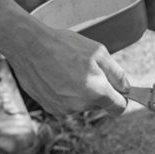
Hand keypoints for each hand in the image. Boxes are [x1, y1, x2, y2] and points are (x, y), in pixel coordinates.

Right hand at [6, 21, 129, 117]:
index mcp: (97, 92)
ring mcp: (64, 108)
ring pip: (82, 104)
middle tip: (87, 69)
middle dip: (99, 91)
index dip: (122, 98)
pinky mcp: (50, 107)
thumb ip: (117, 74)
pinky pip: (67, 103)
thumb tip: (126, 88)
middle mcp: (81, 105)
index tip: (119, 91)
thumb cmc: (64, 45)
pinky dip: (66, 93)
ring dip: (81, 92)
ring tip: (68, 70)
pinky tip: (57, 76)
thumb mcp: (98, 52)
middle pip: (100, 104)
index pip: (119, 108)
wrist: (28, 46)